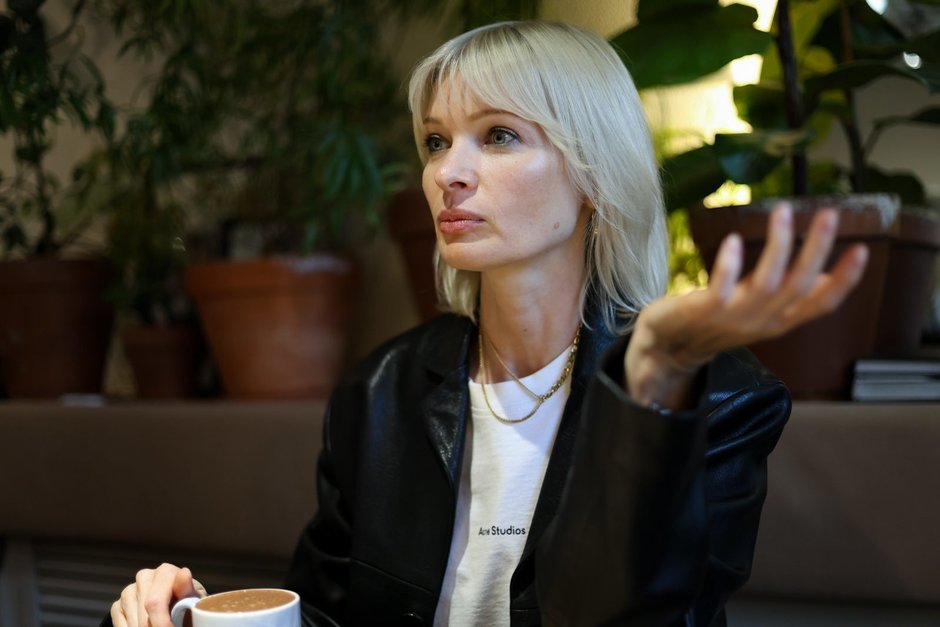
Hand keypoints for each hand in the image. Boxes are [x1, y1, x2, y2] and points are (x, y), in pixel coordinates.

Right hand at [111, 563, 205, 626]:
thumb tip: (184, 573)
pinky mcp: (117, 605)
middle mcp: (144, 577)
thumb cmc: (188, 603)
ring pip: (132, 624)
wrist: (178, 605)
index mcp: (164, 572)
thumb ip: (188, 590)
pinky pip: (121, 626)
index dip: (162, 623)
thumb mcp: (194, 598)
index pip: (155, 603)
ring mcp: (129, 591)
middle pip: (143, 616)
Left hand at [626, 203, 868, 408]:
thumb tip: (827, 277)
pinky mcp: (705, 311)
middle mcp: (762, 321)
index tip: (862, 248)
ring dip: (779, 246)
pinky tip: (734, 239)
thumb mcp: (760, 312)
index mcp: (778, 320)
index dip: (845, 280)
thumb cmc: (714, 324)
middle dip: (817, 249)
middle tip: (829, 214)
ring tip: (784, 211)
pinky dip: (730, 265)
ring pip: (768, 283)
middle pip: (799, 286)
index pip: (822, 304)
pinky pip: (722, 289)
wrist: (667, 350)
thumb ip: (792, 297)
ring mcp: (734, 318)